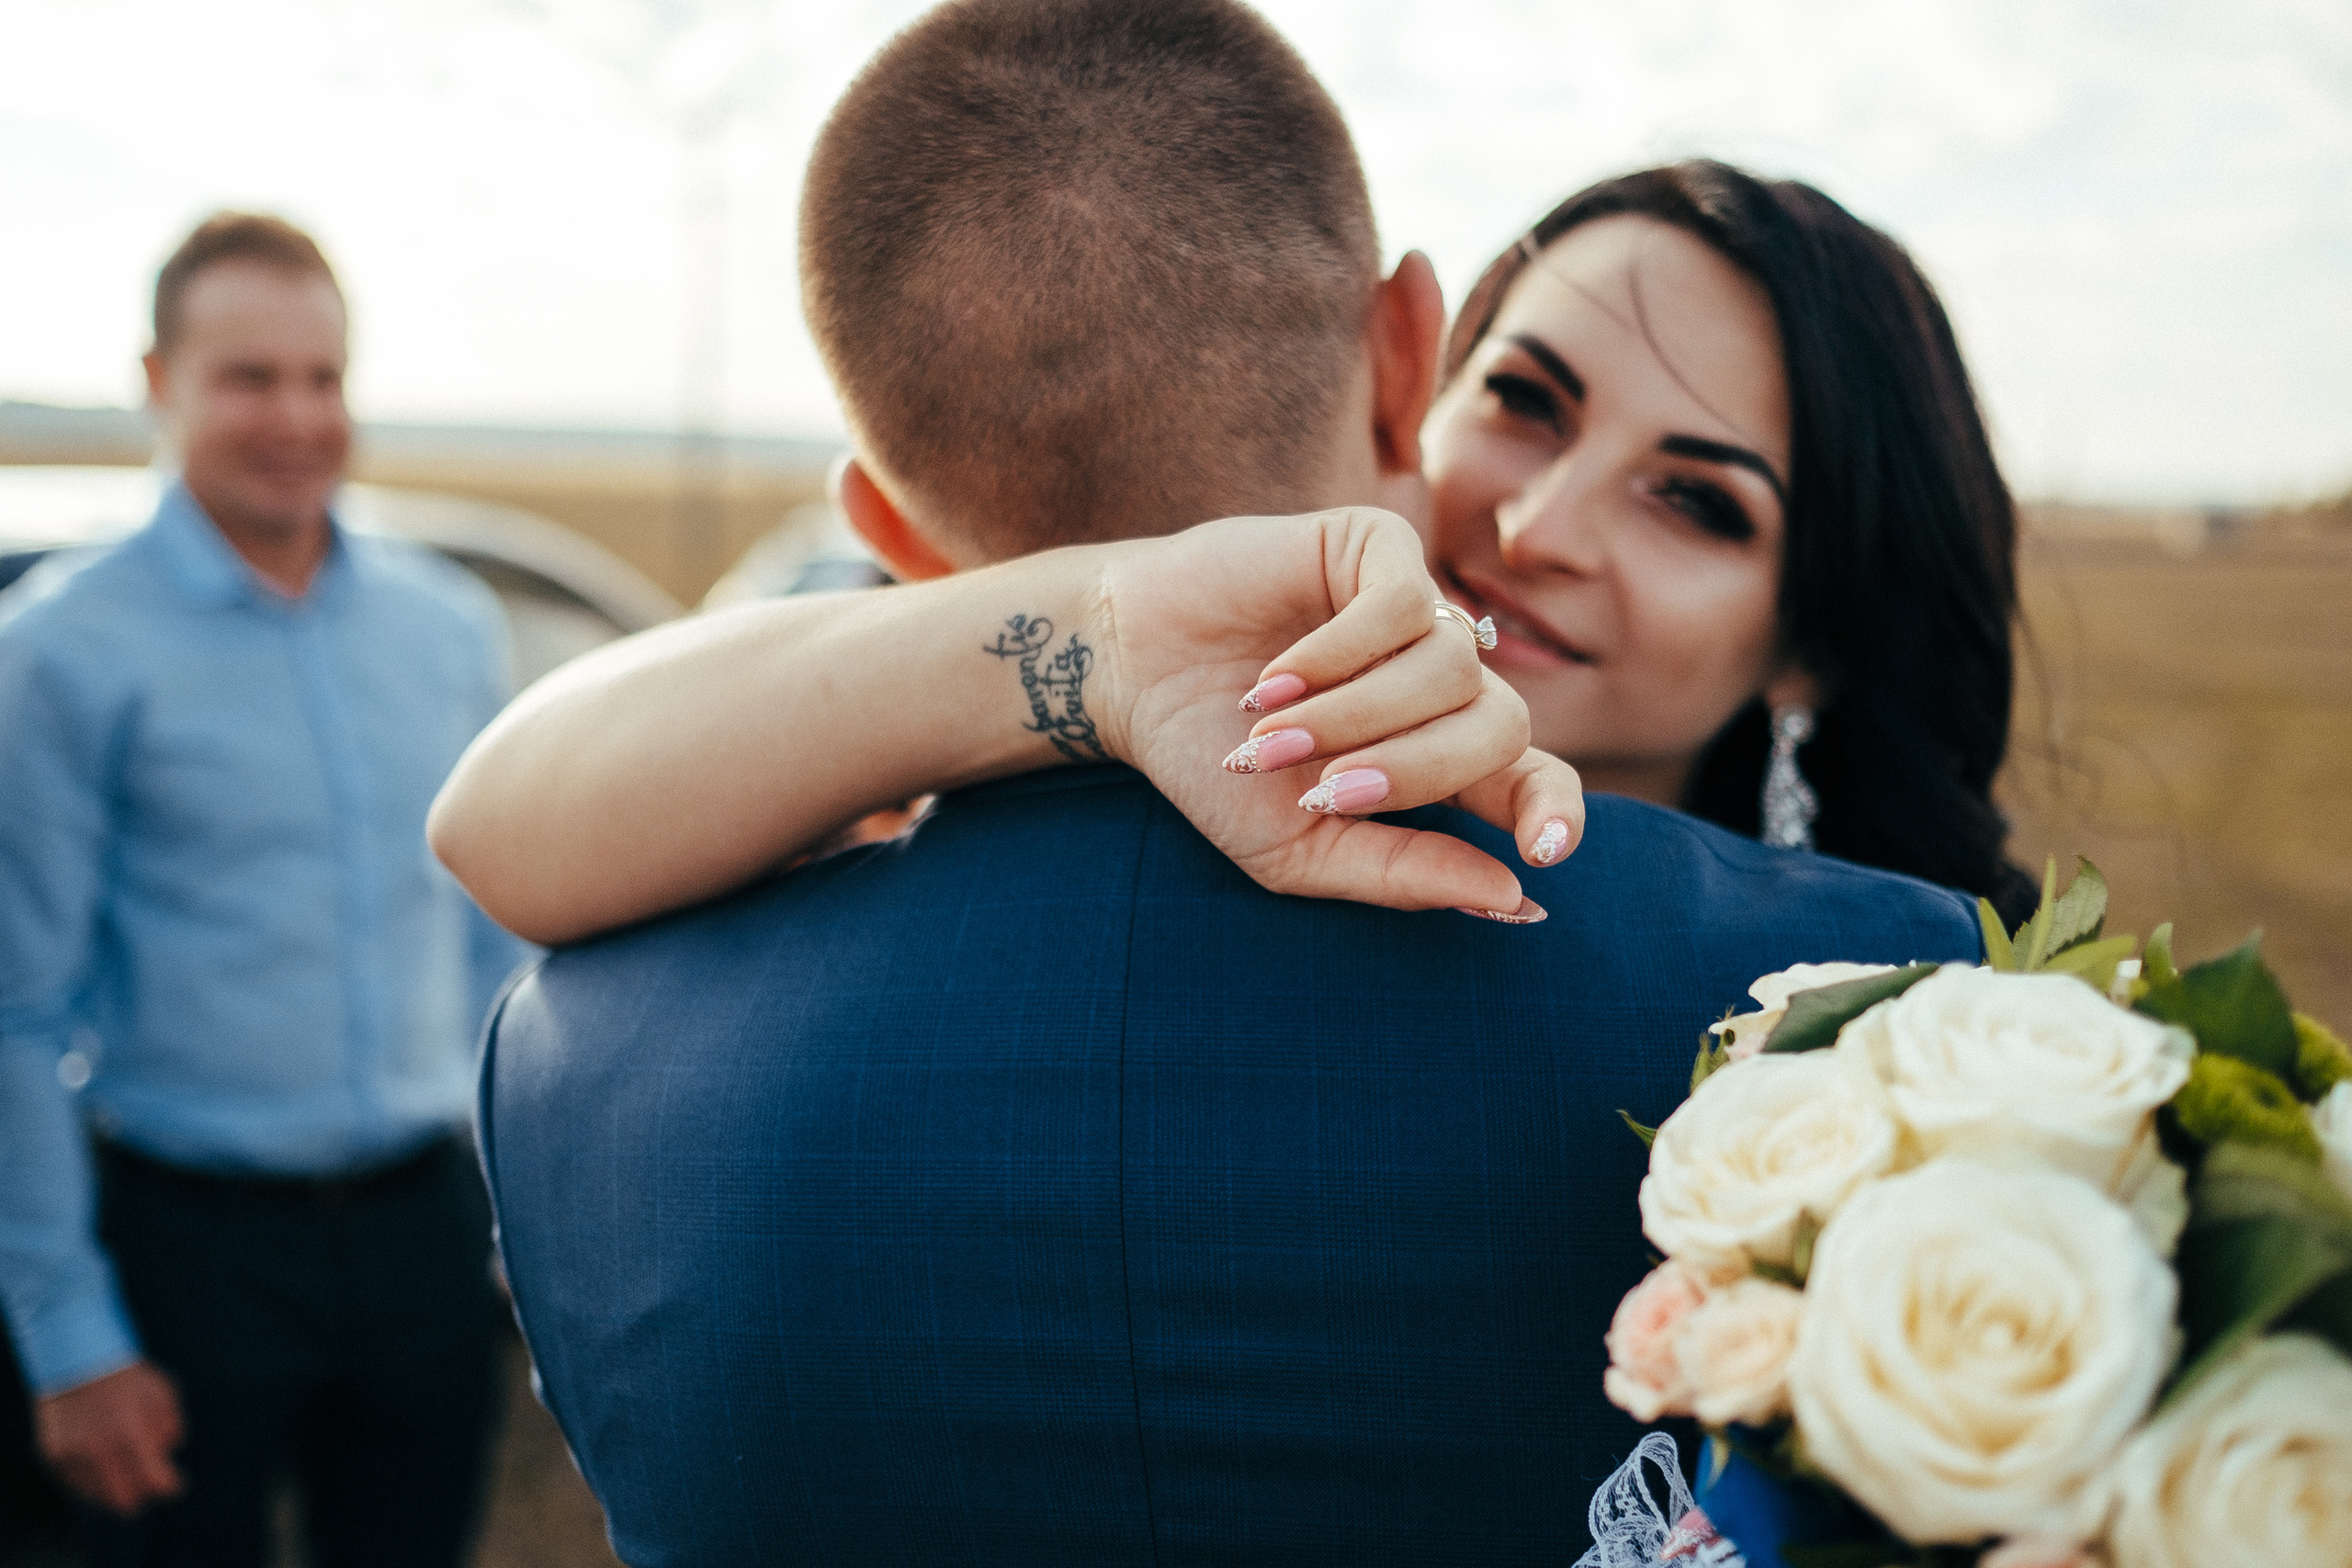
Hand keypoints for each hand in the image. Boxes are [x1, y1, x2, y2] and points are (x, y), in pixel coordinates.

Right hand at [36, 1360, 186, 1516]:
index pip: (156, 1483)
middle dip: (142, 1495)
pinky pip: (77, 1484)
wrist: (75, 1358)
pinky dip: (92, 1479)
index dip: (170, 1487)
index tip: (175, 1483)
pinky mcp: (54, 1457)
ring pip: (99, 1497)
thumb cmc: (127, 1376)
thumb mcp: (163, 1395)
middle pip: (125, 1502)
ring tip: (124, 1467)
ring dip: (115, 1488)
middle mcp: (98, 1451)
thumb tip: (167, 1458)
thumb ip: (171, 1430)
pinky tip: (102, 1461)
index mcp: (130, 1435)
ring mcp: (72, 1457)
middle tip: (149, 1481)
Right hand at [1090, 508, 1582, 917]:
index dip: (1555, 811)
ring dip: (1355, 718)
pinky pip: (1402, 605)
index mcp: (1440, 758)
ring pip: (1449, 668)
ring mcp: (1416, 609)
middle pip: (1503, 727)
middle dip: (1417, 771)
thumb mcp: (1299, 848)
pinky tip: (1274, 682)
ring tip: (1270, 738)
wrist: (1127, 675)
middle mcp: (1443, 682)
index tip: (1542, 856)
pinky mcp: (1376, 547)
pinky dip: (1337, 657)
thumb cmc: (1211, 768)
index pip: (1537, 778)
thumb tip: (1515, 899)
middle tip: (1324, 794)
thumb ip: (1402, 875)